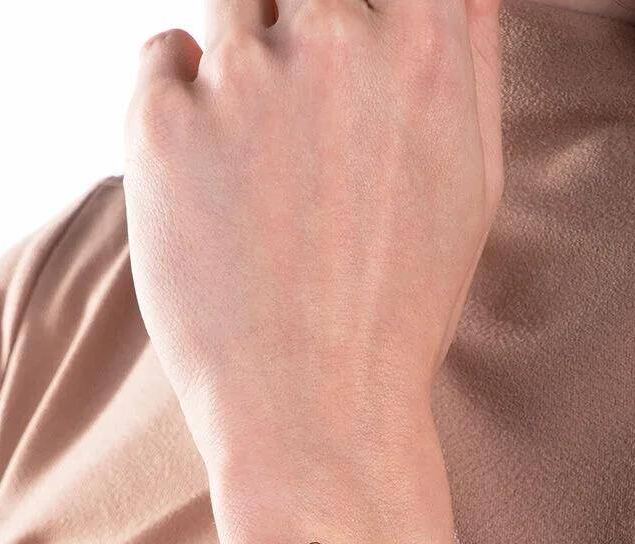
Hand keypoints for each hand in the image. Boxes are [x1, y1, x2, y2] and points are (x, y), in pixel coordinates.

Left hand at [123, 0, 501, 543]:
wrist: (316, 412)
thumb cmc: (400, 305)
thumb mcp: (472, 177)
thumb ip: (463, 52)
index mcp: (424, 44)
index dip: (361, 4)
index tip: (344, 47)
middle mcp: (336, 37)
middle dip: (301, 29)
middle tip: (300, 137)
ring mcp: (244, 78)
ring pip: (232, 7)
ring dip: (242, 71)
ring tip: (262, 176)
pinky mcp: (161, 125)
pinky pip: (163, 59)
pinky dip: (179, 103)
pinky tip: (212, 186)